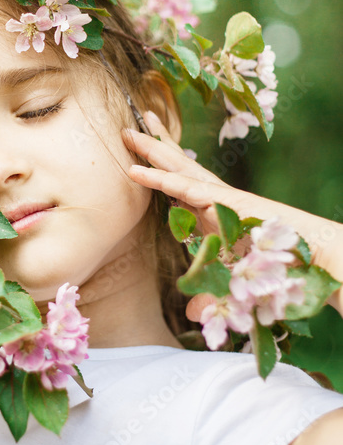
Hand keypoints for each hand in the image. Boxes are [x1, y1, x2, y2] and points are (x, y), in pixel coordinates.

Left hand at [122, 111, 342, 310]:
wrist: (317, 261)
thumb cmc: (279, 273)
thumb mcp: (231, 289)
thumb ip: (208, 300)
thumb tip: (190, 315)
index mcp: (214, 213)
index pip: (180, 185)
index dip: (159, 169)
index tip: (135, 158)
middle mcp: (217, 201)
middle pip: (179, 168)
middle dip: (153, 147)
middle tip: (127, 129)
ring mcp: (225, 199)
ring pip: (182, 171)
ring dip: (155, 152)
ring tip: (130, 134)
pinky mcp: (233, 205)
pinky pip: (194, 191)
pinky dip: (169, 181)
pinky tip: (145, 173)